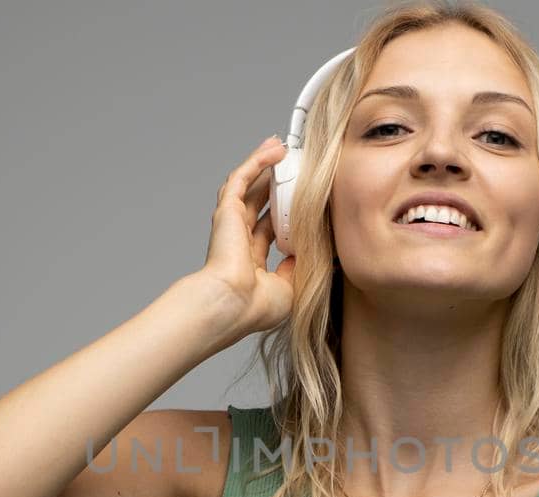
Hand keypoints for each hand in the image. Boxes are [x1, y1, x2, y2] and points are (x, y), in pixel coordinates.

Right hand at [196, 135, 296, 336]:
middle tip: (296, 167)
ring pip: (250, 186)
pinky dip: (257, 161)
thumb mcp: (291, 287)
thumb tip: (311, 254)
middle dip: (277, 184)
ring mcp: (231, 225)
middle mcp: (239, 242)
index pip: (270, 230)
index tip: (304, 201)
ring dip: (265, 166)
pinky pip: (242, 178)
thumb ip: (299, 267)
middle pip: (261, 203)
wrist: (233, 304)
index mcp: (252, 262)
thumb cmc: (256, 306)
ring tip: (282, 147)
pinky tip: (274, 148)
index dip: (285, 214)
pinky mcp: (227, 211)